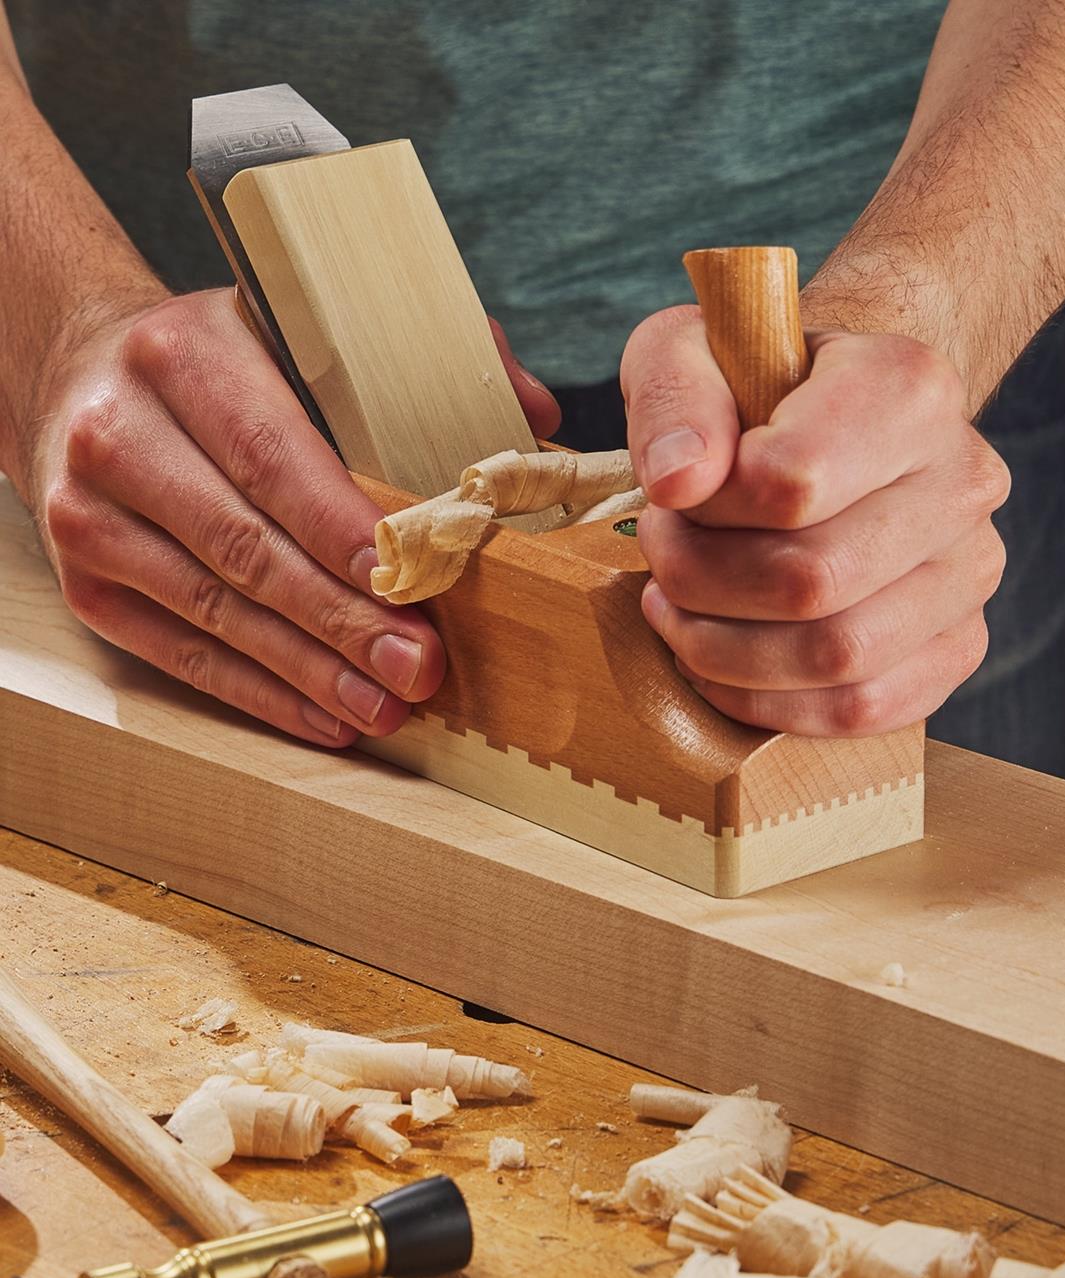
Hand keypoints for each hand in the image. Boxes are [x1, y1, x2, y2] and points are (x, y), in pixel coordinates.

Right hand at [28, 288, 558, 745]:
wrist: (79, 369)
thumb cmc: (219, 359)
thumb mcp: (298, 324)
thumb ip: (418, 361)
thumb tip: (532, 416)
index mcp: (183, 355)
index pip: (274, 457)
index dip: (344, 531)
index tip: (411, 583)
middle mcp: (120, 433)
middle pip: (248, 547)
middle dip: (342, 619)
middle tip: (419, 666)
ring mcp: (89, 514)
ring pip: (215, 611)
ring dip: (309, 670)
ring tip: (386, 705)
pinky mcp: (86, 581)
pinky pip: (181, 651)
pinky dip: (259, 691)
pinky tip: (324, 713)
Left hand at [621, 307, 1009, 735]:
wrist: (831, 419)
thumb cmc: (751, 387)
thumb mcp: (684, 353)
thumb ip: (673, 401)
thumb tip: (679, 483)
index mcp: (909, 388)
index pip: (791, 483)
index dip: (707, 510)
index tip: (677, 497)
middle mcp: (964, 478)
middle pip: (809, 582)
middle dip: (702, 584)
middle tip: (663, 557)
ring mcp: (972, 568)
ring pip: (838, 657)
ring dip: (724, 651)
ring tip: (681, 608)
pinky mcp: (959, 641)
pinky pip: (863, 707)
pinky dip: (770, 702)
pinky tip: (722, 665)